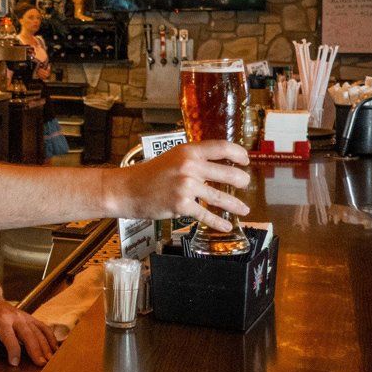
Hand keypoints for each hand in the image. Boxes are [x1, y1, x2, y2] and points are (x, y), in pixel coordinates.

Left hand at [0, 299, 58, 366]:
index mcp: (0, 321)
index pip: (8, 337)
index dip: (12, 350)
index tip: (15, 363)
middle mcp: (14, 317)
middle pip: (27, 333)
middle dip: (35, 349)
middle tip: (40, 364)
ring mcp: (24, 316)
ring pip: (38, 330)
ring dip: (45, 345)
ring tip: (50, 360)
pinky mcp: (30, 317)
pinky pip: (43, 327)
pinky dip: (50, 337)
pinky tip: (55, 349)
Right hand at [115, 140, 250, 230]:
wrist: (126, 190)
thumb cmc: (148, 175)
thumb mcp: (172, 158)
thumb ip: (193, 159)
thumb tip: (218, 165)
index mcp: (187, 151)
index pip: (221, 147)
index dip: (238, 153)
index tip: (245, 159)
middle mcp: (189, 166)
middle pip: (228, 172)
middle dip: (241, 180)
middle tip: (245, 183)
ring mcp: (186, 186)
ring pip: (220, 197)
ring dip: (235, 205)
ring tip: (244, 210)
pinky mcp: (182, 205)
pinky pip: (206, 214)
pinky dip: (218, 222)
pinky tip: (225, 225)